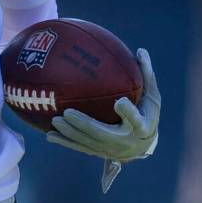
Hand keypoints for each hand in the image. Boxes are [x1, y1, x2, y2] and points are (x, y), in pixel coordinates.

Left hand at [46, 48, 160, 190]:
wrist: (142, 146)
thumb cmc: (146, 114)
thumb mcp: (152, 97)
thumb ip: (146, 76)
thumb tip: (142, 51)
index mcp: (140, 126)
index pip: (135, 119)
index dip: (128, 112)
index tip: (119, 102)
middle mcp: (124, 140)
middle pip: (102, 133)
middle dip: (84, 125)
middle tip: (68, 113)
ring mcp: (109, 148)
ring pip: (87, 143)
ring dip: (70, 133)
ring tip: (55, 121)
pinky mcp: (98, 152)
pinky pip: (80, 147)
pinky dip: (65, 142)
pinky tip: (49, 135)